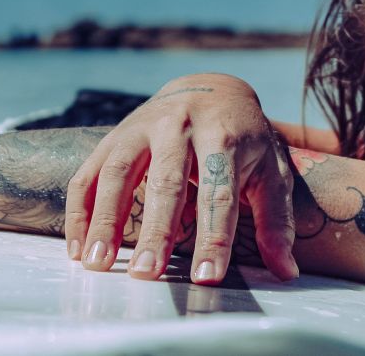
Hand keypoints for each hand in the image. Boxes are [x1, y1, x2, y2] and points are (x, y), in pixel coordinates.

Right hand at [65, 73, 298, 283]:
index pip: (219, 192)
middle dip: (155, 230)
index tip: (206, 277)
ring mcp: (142, 127)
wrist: (211, 87)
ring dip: (105, 219)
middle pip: (166, 182)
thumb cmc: (245, 139)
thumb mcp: (270, 170)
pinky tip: (79, 246)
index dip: (213, 236)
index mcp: (225, 137)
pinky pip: (90, 171)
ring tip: (99, 263)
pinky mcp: (114, 134)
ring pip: (119, 172)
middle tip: (146, 273)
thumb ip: (275, 219)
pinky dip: (81, 209)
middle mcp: (181, 126)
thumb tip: (285, 271)